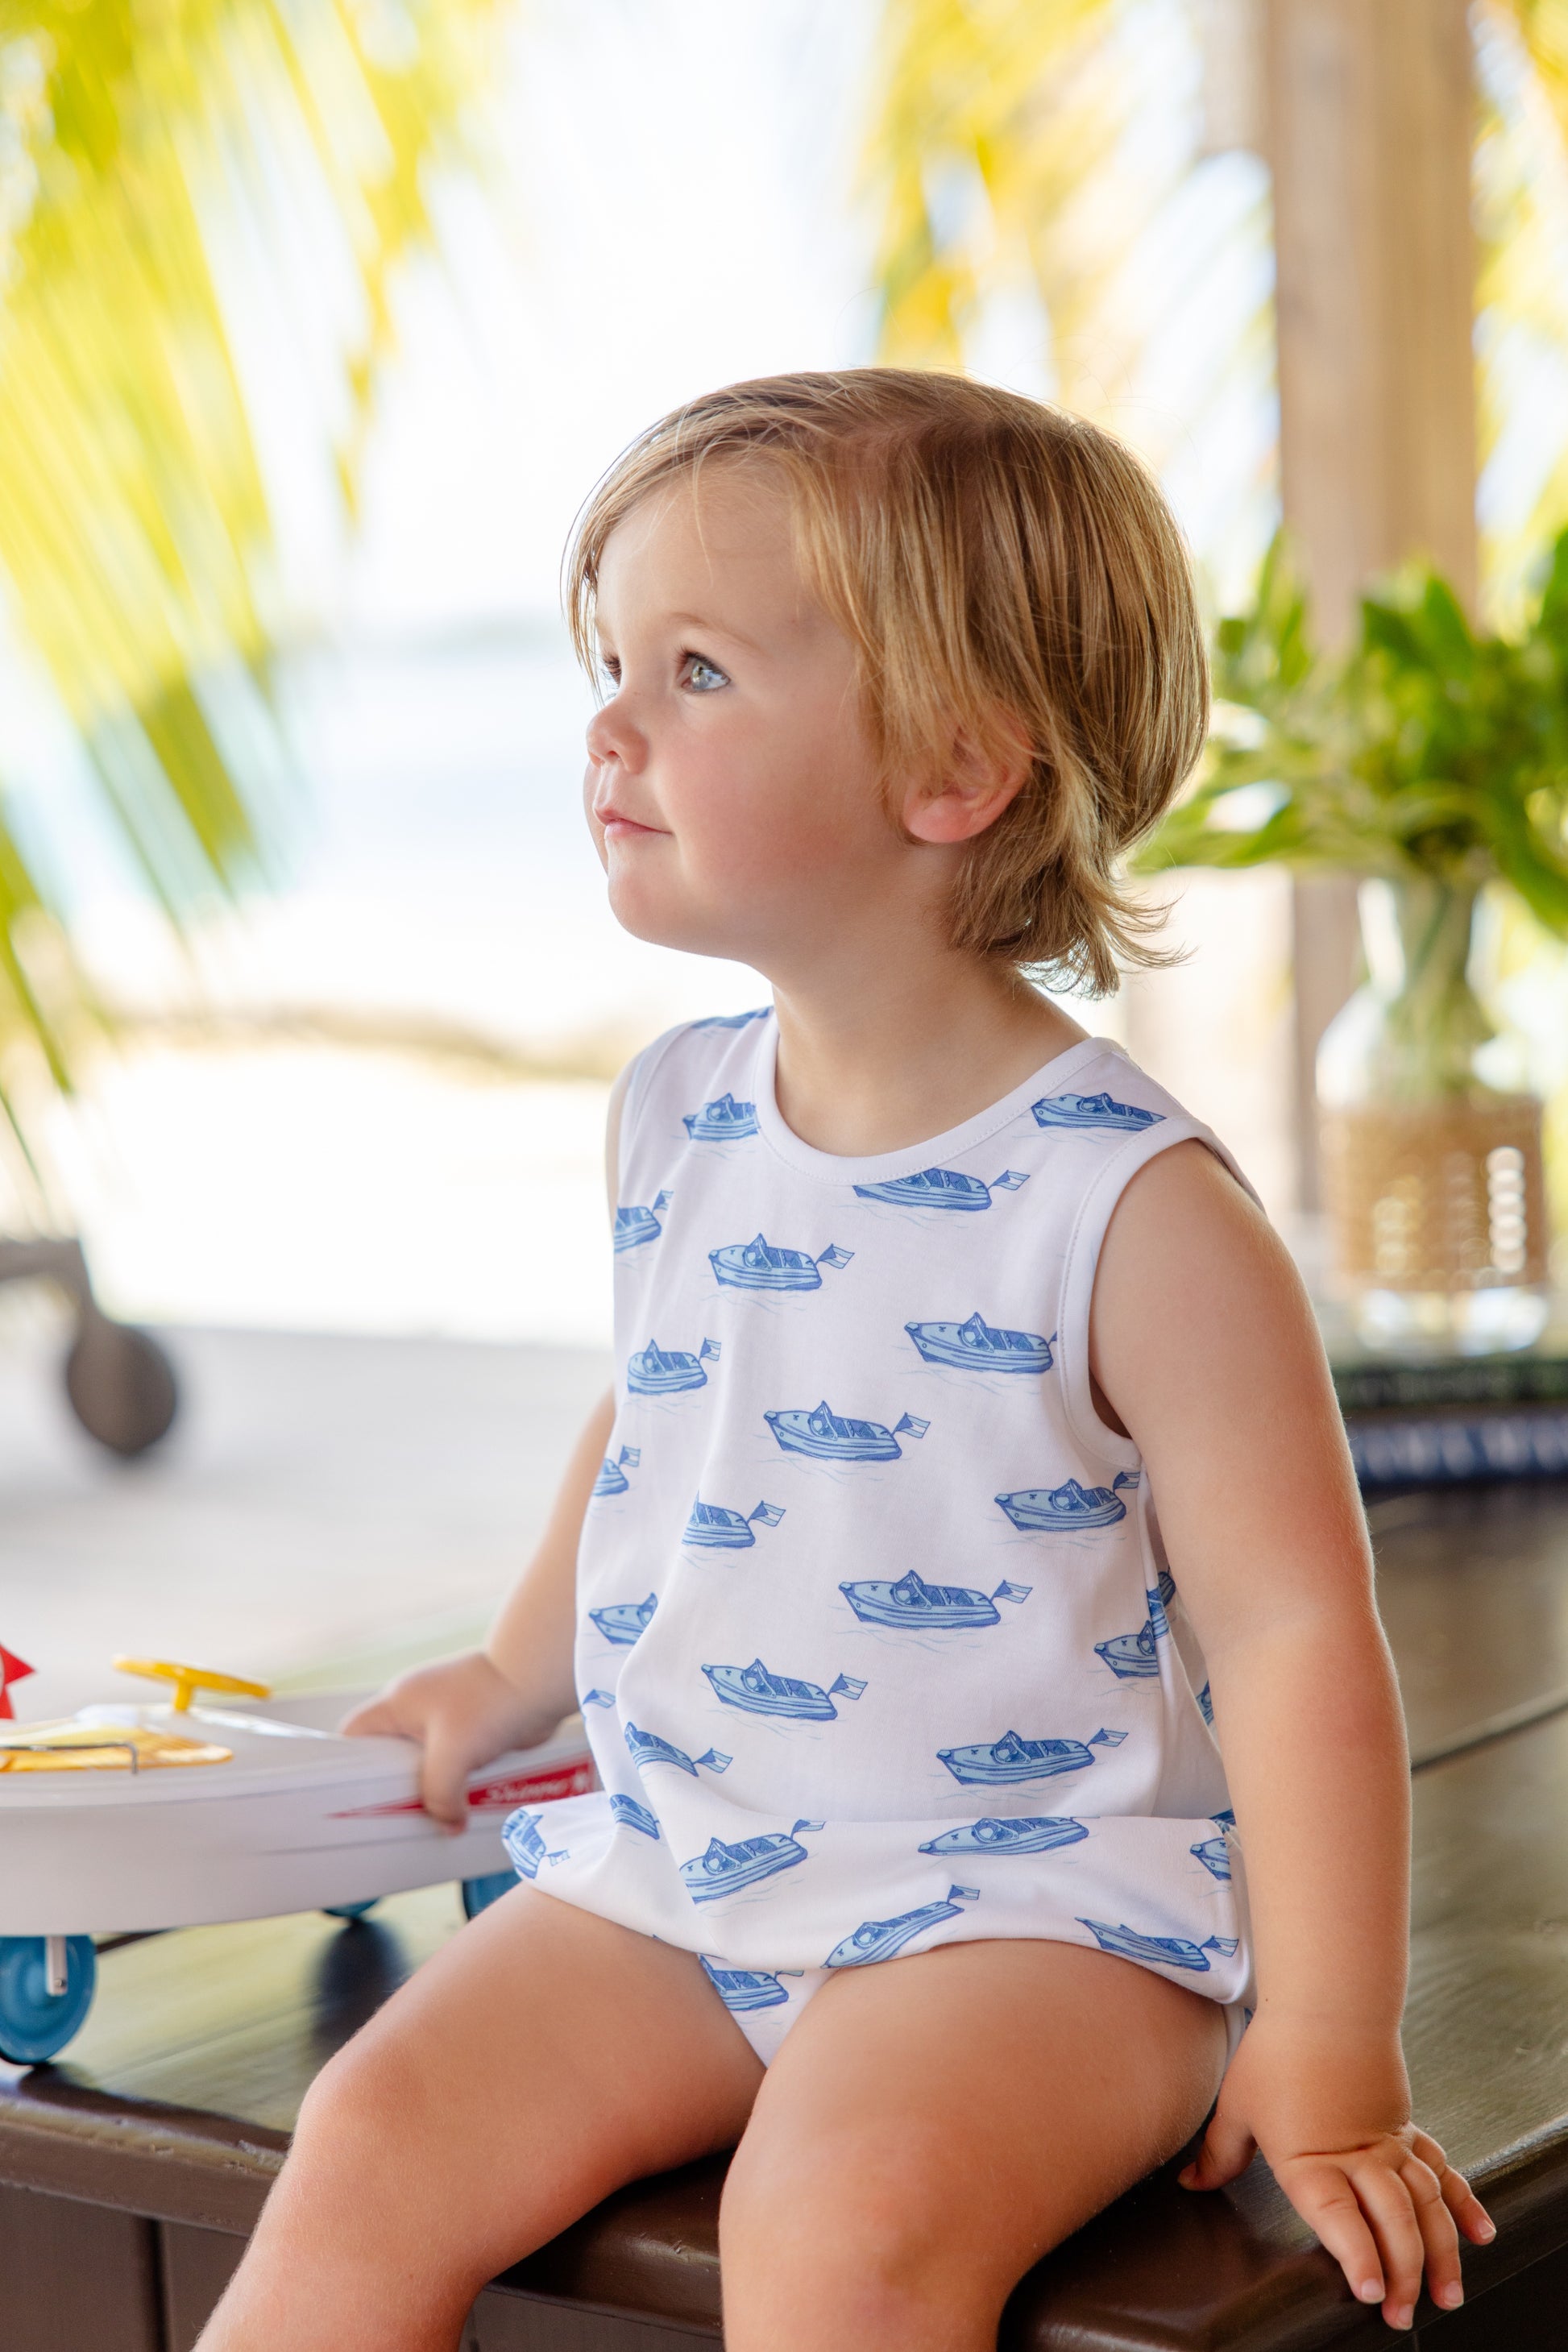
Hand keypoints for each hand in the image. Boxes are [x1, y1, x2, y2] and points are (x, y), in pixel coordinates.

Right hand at [340, 1651, 559, 1832]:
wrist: (537, 1681)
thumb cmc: (489, 1703)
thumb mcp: (452, 1756)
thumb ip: (439, 1796)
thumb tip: (450, 1825)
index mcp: (397, 1704)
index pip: (354, 1735)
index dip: (347, 1766)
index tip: (352, 1799)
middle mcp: (416, 1709)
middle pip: (390, 1756)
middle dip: (398, 1788)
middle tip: (401, 1819)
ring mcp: (445, 1718)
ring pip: (426, 1764)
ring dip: (435, 1789)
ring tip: (436, 1819)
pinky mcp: (472, 1729)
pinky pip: (456, 1764)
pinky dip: (459, 1783)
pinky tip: (466, 1806)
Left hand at [1177, 2016, 1495, 2330]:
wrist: (1326, 2002)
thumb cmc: (1277, 2052)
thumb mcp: (1238, 2104)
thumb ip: (1220, 2153)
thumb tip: (1190, 2183)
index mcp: (1311, 2158)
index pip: (1339, 2216)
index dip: (1358, 2256)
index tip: (1372, 2291)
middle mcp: (1357, 2156)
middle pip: (1391, 2221)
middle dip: (1402, 2274)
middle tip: (1403, 2315)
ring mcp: (1389, 2144)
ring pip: (1425, 2205)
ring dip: (1440, 2252)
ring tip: (1447, 2295)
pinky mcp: (1407, 2130)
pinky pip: (1442, 2172)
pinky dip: (1464, 2204)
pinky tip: (1481, 2235)